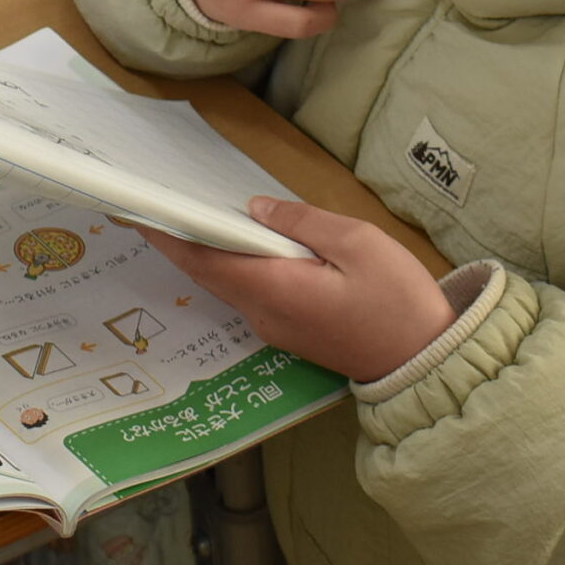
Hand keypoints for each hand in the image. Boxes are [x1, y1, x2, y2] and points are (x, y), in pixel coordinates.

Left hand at [135, 198, 455, 382]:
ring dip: (205, 252)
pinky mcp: (293, 330)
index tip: (136, 212)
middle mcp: (264, 313)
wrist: (427, 360)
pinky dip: (233, 265)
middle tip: (155, 203)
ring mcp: (277, 326)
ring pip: (229, 283)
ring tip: (188, 216)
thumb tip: (257, 210)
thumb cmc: (399, 301)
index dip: (168, 235)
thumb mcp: (358, 243)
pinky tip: (237, 243)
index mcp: (274, 290)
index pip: (204, 259)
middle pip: (209, 272)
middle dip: (179, 239)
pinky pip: (251, 292)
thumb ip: (302, 223)